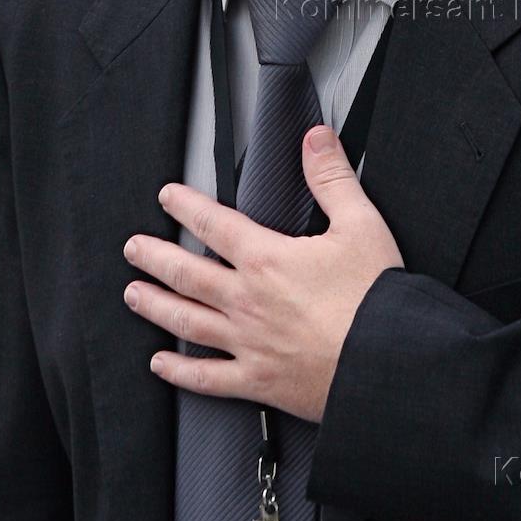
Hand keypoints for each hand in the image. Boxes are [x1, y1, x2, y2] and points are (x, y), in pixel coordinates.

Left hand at [121, 126, 403, 421]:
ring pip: (186, 322)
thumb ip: (332, 178)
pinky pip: (207, 378)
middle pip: (186, 274)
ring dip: (155, 306)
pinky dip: (179, 372)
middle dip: (155, 257)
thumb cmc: (376, 297)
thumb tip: (316, 140)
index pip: (215, 224)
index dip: (187, 206)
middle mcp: (247, 301)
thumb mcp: (361, 224)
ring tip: (134, 295)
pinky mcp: (259, 381)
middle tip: (133, 248)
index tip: (168, 196)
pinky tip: (161, 364)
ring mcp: (248, 343)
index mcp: (268, 260)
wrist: (387, 360)